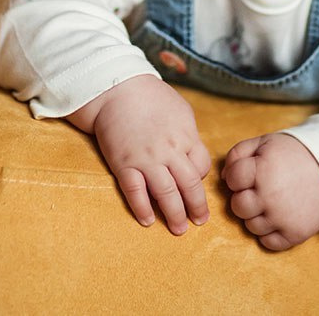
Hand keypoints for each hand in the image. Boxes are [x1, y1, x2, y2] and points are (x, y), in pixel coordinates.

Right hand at [66, 75, 211, 234]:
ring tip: (179, 229)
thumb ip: (189, 133)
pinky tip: (147, 221)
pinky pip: (136, 192)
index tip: (196, 188)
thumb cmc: (151, 96)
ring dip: (174, 215)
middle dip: (196, 208)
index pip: (202, 167)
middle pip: (189, 186)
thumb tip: (193, 153)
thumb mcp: (181, 110)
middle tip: (199, 222)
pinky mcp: (124, 164)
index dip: (201, 181)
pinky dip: (142, 208)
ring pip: (166, 194)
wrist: (116, 89)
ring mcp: (146, 159)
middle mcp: (169, 151)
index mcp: (186, 136)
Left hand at [222, 133, 318, 250]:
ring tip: (272, 202)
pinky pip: (268, 243)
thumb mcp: (266, 142)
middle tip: (259, 190)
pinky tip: (278, 218)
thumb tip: (223, 177)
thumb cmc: (296, 155)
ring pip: (251, 226)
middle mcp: (270, 196)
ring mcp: (282, 218)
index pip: (232, 179)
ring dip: (257, 216)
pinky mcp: (295, 234)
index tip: (250, 174)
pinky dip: (269, 233)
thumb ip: (238, 153)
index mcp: (262, 170)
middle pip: (238, 207)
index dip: (238, 176)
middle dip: (244, 197)